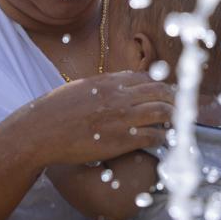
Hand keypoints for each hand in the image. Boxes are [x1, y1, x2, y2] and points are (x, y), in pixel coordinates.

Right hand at [18, 72, 173, 167]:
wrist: (40, 131)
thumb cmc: (54, 111)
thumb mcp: (79, 88)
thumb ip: (100, 85)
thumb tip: (115, 84)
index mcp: (108, 82)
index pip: (146, 78)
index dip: (159, 85)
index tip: (165, 93)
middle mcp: (119, 97)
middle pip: (160, 91)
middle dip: (174, 98)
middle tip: (180, 107)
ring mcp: (122, 118)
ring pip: (163, 112)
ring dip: (174, 118)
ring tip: (177, 124)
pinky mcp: (122, 140)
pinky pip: (154, 136)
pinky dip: (164, 138)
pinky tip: (165, 141)